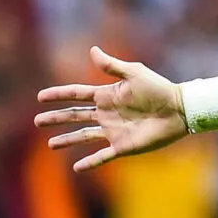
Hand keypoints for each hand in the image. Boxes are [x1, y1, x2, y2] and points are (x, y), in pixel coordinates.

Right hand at [34, 46, 188, 171]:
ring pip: (84, 136)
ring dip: (67, 140)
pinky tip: (77, 168)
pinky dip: (90, 162)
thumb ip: (112, 65)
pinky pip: (103, 156)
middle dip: (56, 118)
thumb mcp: (134, 74)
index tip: (41, 97)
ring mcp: (114, 131)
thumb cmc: (160, 89)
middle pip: (75, 116)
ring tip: (50, 144)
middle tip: (38, 121)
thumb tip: (92, 50)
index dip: (59, 95)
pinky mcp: (124, 146)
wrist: (180, 110)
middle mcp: (107, 114)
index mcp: (107, 96)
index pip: (77, 95)